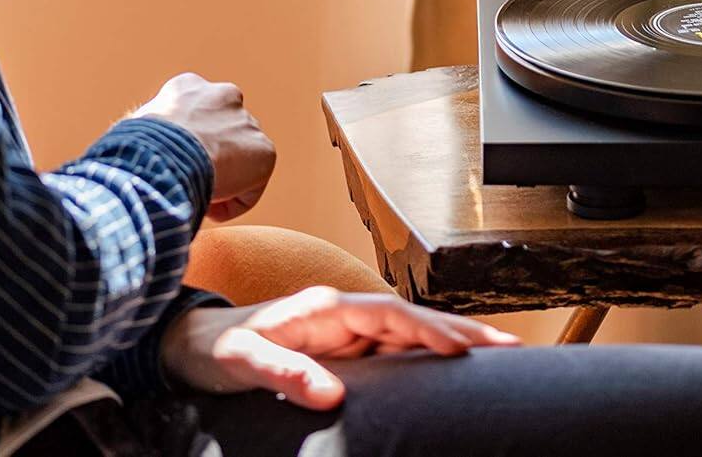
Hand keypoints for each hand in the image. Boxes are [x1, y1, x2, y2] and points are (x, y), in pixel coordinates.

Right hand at [132, 72, 275, 220]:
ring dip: (223, 180)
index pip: (194, 114)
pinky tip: (210, 205)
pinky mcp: (265, 152)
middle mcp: (223, 96)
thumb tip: (129, 156)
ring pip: (238, 161)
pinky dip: (233, 203)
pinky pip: (250, 188)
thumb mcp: (132, 132)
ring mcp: (247, 123)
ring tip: (197, 195)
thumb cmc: (138, 150)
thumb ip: (146, 135)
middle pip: (222, 133)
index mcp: (188, 87)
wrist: (165, 157)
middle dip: (211, 157)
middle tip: (190, 181)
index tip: (173, 164)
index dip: (184, 144)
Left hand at [161, 287, 522, 408]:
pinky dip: (430, 359)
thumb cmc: (216, 349)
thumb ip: (283, 372)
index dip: (430, 330)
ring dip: (454, 343)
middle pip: (414, 320)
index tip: (463, 348)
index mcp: (326, 308)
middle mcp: (343, 316)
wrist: (192, 347)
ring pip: (412, 336)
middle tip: (510, 347)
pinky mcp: (345, 353)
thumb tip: (330, 392)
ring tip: (499, 355)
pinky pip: (396, 354)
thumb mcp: (242, 362)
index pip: (391, 316)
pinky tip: (454, 370)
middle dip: (463, 331)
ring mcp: (347, 335)